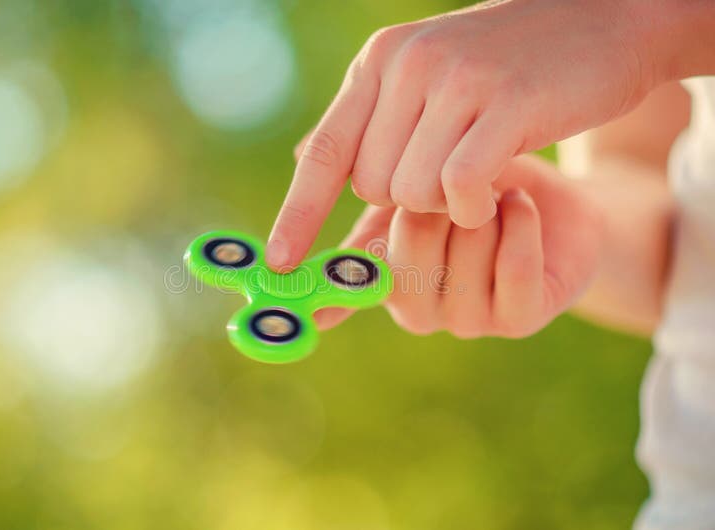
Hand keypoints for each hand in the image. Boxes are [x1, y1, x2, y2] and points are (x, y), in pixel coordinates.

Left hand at [267, 0, 658, 269]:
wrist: (604, 21)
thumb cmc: (507, 69)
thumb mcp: (425, 78)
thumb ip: (367, 122)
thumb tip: (303, 162)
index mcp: (380, 61)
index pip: (326, 151)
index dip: (298, 213)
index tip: (278, 264)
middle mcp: (408, 64)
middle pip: (373, 186)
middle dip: (408, 198)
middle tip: (452, 169)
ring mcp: (456, 80)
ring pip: (414, 194)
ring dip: (447, 202)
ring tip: (482, 165)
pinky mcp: (506, 104)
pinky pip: (459, 188)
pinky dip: (475, 204)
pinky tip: (499, 183)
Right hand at [315, 155, 602, 338]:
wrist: (553, 204)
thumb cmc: (477, 180)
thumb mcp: (422, 167)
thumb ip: (369, 168)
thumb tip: (300, 152)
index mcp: (383, 276)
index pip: (344, 288)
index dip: (320, 292)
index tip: (288, 290)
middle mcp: (416, 308)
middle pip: (402, 264)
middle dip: (430, 206)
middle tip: (453, 173)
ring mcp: (467, 320)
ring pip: (460, 265)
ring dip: (482, 211)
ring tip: (496, 188)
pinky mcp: (520, 321)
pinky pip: (512, 275)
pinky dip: (519, 228)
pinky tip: (522, 205)